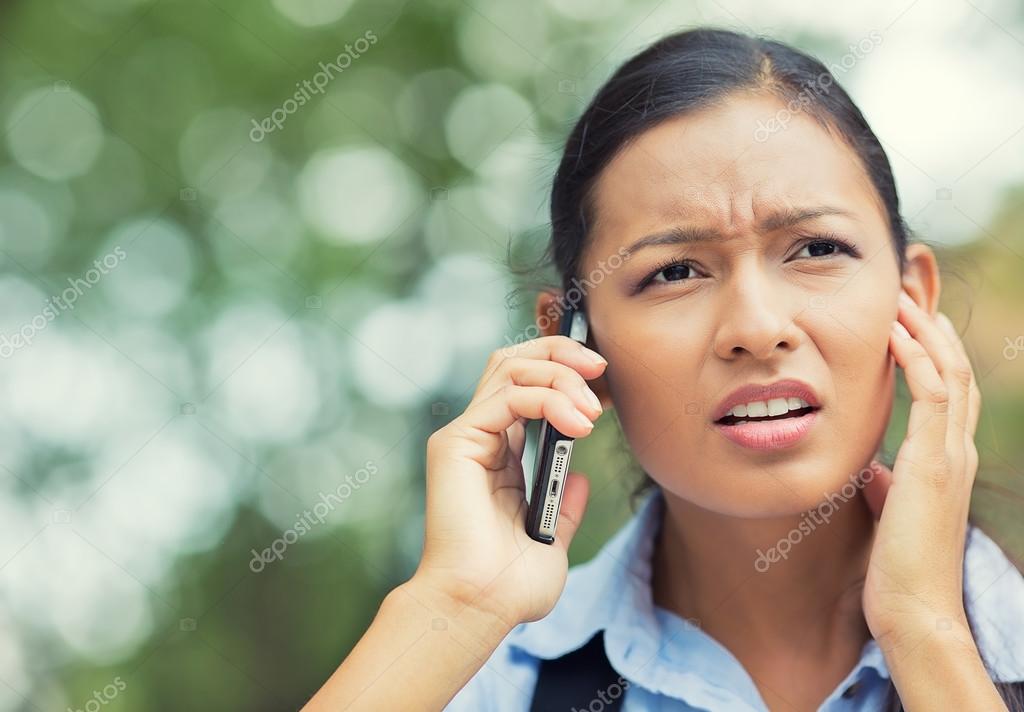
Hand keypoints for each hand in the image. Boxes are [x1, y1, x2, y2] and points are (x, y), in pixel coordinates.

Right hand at [411, 335, 605, 631]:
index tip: (606, 387)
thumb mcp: (553, 540)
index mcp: (498, 456)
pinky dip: (550, 399)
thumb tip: (582, 479)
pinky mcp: (457, 442)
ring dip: (562, 376)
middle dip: (562, 353)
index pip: (526, 386)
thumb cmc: (509, 585)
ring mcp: (466, 436)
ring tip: (593, 410)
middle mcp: (479, 437)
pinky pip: (510, 397)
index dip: (565, 373)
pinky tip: (578, 425)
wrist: (479, 607)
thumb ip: (565, 507)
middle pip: (514, 361)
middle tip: (601, 368)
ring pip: (511, 367)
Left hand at [861, 291, 981, 649]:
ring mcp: (949, 454)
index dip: (931, 349)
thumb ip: (886, 485)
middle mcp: (955, 450)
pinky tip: (893, 330)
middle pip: (955, 369)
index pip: (947, 389)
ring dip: (925, 328)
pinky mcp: (933, 462)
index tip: (907, 317)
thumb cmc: (897, 568)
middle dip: (933, 325)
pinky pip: (930, 392)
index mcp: (945, 460)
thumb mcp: (889, 512)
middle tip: (910, 289)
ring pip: (950, 371)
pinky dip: (915, 355)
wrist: (913, 610)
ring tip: (901, 295)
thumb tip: (870, 471)